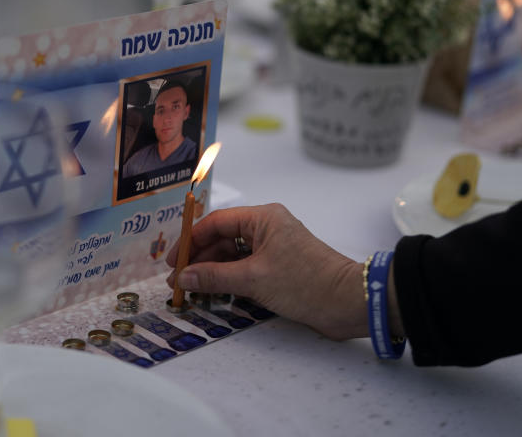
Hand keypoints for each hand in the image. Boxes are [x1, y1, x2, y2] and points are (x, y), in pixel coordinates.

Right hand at [166, 203, 369, 339]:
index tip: (173, 261)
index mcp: (263, 218)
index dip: (191, 240)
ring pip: (233, 255)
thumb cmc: (305, 282)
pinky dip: (229, 279)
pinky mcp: (279, 267)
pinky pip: (246, 268)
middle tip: (179, 281)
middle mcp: (267, 227)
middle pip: (223, 238)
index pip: (216, 222)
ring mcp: (274, 247)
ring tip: (191, 290)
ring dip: (213, 271)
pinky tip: (214, 292)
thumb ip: (214, 277)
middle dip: (200, 259)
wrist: (347, 303)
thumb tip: (183, 277)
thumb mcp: (254, 279)